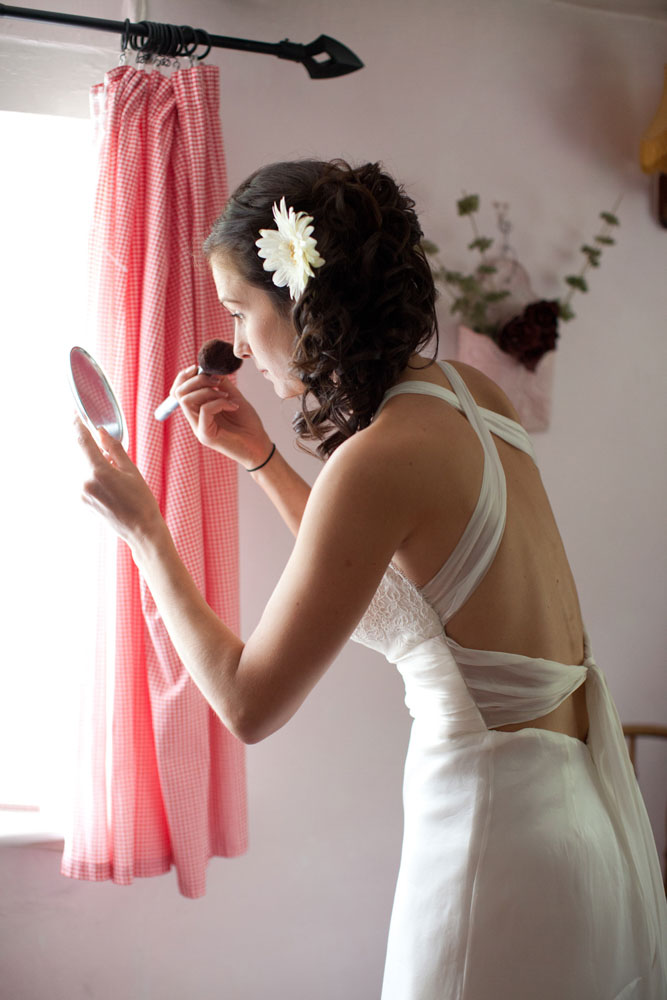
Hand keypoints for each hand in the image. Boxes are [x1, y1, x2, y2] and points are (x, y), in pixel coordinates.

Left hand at [75, 418, 164, 547]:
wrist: (140, 530)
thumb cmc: (141, 501)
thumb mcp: (131, 471)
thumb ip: (114, 448)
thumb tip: (101, 432)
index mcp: (99, 471)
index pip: (82, 440)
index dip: (78, 425)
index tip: (76, 414)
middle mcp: (85, 482)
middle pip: (83, 454)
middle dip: (94, 449)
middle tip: (111, 452)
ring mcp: (81, 492)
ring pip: (85, 467)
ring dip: (96, 463)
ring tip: (118, 477)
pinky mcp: (82, 499)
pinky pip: (85, 478)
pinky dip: (95, 475)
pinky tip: (112, 486)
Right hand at [170, 366, 272, 468]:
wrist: (259, 445)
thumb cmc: (247, 423)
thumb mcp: (233, 397)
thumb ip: (221, 384)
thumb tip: (210, 368)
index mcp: (198, 410)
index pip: (178, 391)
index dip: (184, 376)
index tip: (199, 368)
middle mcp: (195, 420)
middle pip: (179, 393)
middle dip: (196, 380)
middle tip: (217, 382)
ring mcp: (199, 428)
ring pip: (187, 400)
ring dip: (206, 390)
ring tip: (226, 395)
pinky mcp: (206, 436)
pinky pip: (204, 410)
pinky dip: (219, 402)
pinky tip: (233, 405)